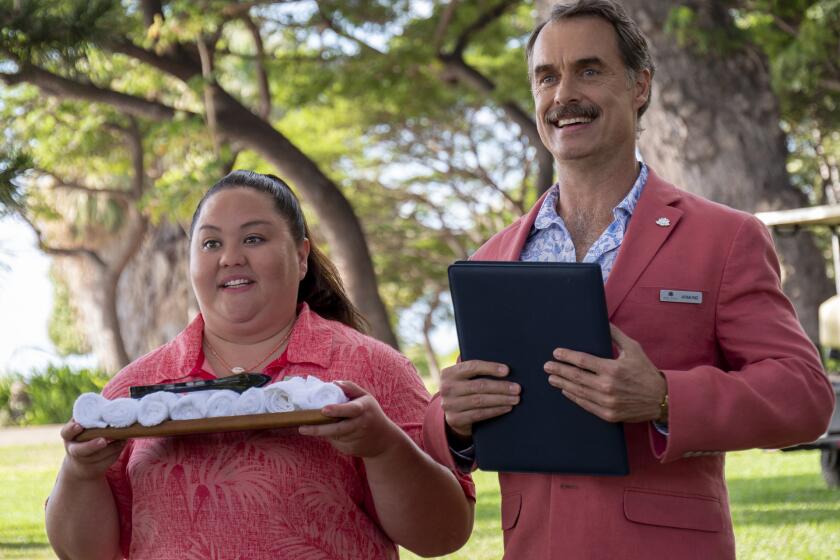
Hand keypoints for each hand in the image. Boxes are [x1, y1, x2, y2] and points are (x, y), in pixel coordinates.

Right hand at [60, 420, 125, 480]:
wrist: (82, 464)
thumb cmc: (86, 436)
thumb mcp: (85, 427)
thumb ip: (93, 419)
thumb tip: (114, 406)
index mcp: (69, 436)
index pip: (66, 432)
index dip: (72, 429)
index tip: (79, 425)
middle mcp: (73, 449)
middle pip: (80, 450)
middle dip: (91, 445)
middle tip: (103, 440)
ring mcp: (83, 461)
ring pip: (97, 457)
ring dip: (111, 448)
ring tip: (122, 439)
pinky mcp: (95, 468)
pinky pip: (107, 461)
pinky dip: (116, 452)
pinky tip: (122, 443)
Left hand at [298, 381, 401, 457]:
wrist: (384, 441)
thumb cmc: (371, 414)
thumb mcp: (366, 397)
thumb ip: (350, 388)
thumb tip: (333, 382)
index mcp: (364, 409)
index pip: (351, 409)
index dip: (337, 410)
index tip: (324, 410)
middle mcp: (361, 425)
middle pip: (338, 429)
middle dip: (319, 429)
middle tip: (302, 428)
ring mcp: (356, 439)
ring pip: (333, 436)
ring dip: (322, 431)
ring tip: (311, 427)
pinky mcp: (350, 449)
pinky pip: (335, 443)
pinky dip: (330, 438)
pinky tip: (333, 434)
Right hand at [439, 360, 519, 439]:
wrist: (452, 413)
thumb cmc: (465, 389)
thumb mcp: (464, 378)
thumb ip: (475, 370)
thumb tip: (503, 366)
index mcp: (448, 373)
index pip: (472, 367)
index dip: (490, 368)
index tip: (507, 370)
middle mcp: (446, 388)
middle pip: (479, 386)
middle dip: (501, 387)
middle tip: (517, 388)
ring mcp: (449, 405)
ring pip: (480, 401)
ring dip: (501, 399)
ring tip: (515, 398)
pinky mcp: (454, 419)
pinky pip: (479, 414)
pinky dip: (495, 411)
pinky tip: (507, 408)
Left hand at [544, 324, 665, 422]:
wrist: (661, 399)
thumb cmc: (646, 372)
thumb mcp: (634, 349)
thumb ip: (616, 336)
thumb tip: (604, 322)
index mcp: (612, 369)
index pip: (582, 361)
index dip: (567, 357)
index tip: (556, 353)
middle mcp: (607, 386)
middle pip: (576, 377)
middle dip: (559, 370)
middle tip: (547, 366)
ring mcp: (607, 402)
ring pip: (578, 391)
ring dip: (562, 384)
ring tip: (552, 378)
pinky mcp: (608, 415)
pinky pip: (586, 405)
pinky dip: (574, 398)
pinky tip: (566, 391)